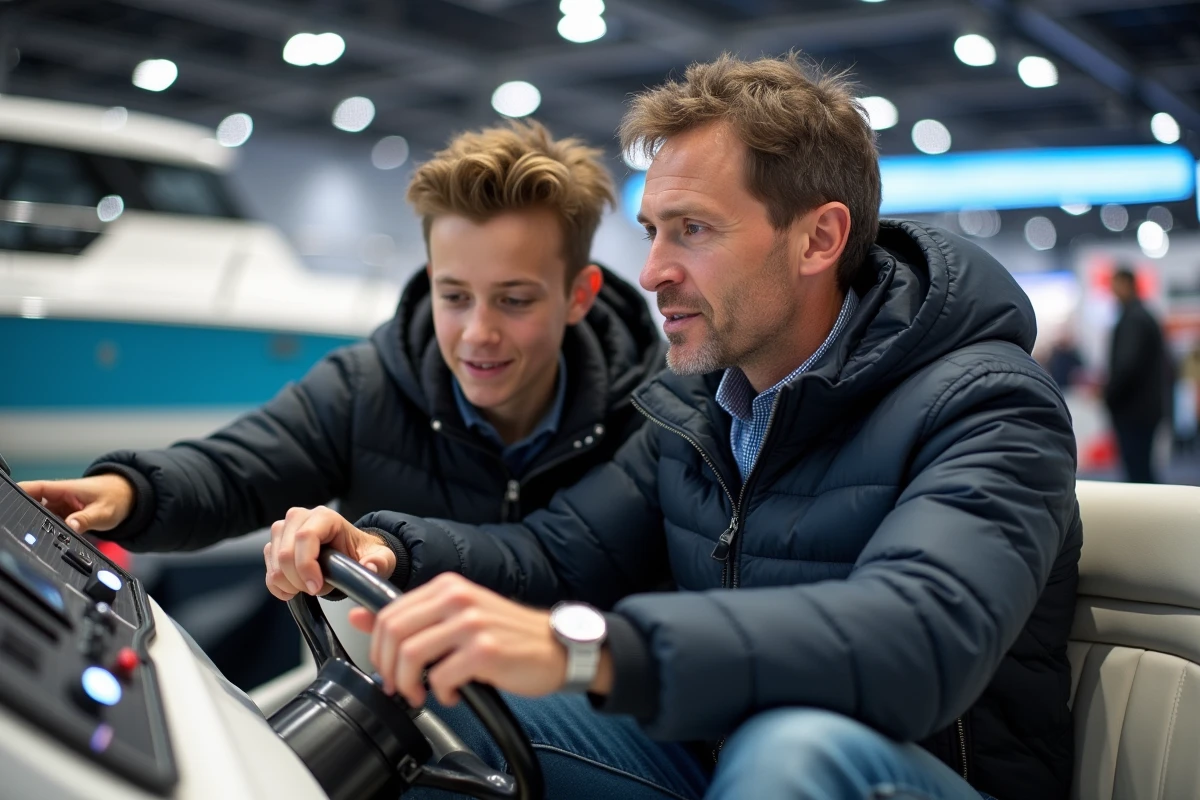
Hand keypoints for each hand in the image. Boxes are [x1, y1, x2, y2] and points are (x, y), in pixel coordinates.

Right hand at [19, 475, 134, 533]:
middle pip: (32, 505)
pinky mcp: (64, 515)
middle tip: (29, 532)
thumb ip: (86, 520)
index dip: (18, 496)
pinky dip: (51, 531)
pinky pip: (51, 523)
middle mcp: (58, 496)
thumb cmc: (117, 498)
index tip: (11, 508)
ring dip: (41, 527)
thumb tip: (70, 527)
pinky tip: (54, 539)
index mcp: (63, 489)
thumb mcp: (103, 511)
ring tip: (45, 538)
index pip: (32, 488)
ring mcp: (60, 506)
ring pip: (41, 517)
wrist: (129, 497)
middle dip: (29, 517)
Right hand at [264, 505, 395, 600]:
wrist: (350, 553)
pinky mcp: (275, 546)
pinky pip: (268, 570)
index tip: (316, 588)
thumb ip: (379, 562)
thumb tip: (370, 567)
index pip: (305, 537)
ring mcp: (284, 530)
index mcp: (325, 517)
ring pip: (274, 562)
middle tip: (316, 590)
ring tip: (311, 587)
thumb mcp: (380, 557)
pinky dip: (279, 586)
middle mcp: (300, 518)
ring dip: (290, 583)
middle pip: (285, 552)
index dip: (306, 565)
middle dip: (298, 579)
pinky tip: (294, 591)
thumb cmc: (362, 552)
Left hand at [347, 573, 608, 706]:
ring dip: (409, 684)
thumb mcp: (457, 617)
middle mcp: (458, 598)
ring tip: (422, 694)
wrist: (557, 647)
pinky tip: (455, 694)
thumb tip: (360, 617)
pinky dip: (441, 694)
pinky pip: (441, 677)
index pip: (389, 612)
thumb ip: (412, 617)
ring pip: (411, 655)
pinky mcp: (485, 650)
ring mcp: (471, 622)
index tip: (386, 668)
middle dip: (388, 669)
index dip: (377, 648)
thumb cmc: (508, 635)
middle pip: (394, 632)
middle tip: (400, 688)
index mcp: (447, 587)